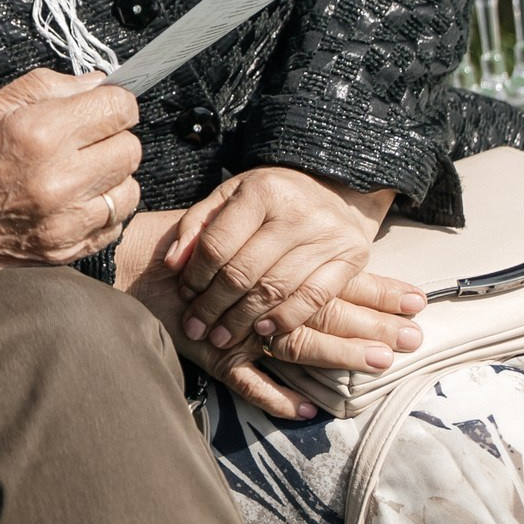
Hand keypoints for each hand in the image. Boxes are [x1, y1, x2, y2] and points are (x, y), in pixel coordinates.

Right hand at [0, 69, 141, 282]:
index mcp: (39, 133)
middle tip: (84, 138)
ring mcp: (60, 223)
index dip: (112, 103)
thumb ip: (50, 89)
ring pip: (127, 193)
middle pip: (131, 150)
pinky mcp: (58, 254)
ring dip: (110, 180)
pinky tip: (72, 202)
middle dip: (112, 138)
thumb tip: (99, 83)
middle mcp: (57, 180)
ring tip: (78, 173)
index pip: (120, 109)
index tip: (97, 107)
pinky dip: (100, 213)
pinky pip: (110, 228)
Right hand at [123, 237, 425, 419]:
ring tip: (378, 362)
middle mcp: (260, 294)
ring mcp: (238, 327)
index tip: (417, 300)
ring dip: (338, 354)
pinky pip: (246, 381)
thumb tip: (347, 252)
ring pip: (296, 344)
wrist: (134, 263)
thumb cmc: (191, 248)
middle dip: (372, 323)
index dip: (376, 289)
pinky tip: (302, 410)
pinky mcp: (212, 353)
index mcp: (273, 261)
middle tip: (413, 335)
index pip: (333, 277)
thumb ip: (288, 250)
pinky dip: (273, 396)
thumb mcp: (241, 235)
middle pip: (324, 309)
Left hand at [164, 168, 412, 353]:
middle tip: (197, 327)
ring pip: (275, 289)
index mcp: (261, 191)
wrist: (335, 187)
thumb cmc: (272, 198)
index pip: (218, 244)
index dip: (196, 275)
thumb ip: (197, 225)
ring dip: (243, 320)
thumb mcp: (230, 195)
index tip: (185, 295)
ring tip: (222, 337)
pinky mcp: (351, 257)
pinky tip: (263, 331)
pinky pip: (313, 298)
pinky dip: (285, 319)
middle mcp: (297, 212)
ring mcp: (327, 236)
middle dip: (214, 306)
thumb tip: (172, 264)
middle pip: (244, 272)